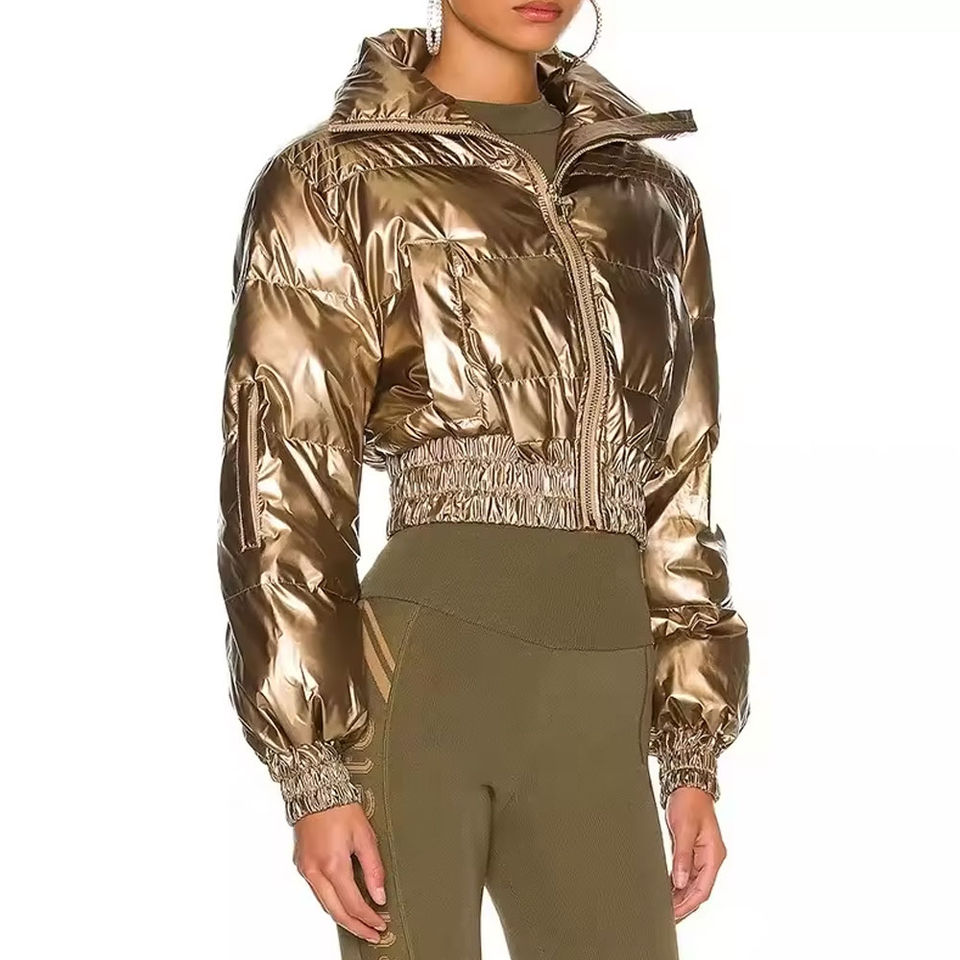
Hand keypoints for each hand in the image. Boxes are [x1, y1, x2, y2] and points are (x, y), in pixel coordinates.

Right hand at [293, 802, 387, 943]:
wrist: (316, 790)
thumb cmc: (339, 807)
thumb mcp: (365, 835)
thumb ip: (374, 868)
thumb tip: (379, 894)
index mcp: (333, 865)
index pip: (353, 904)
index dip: (368, 918)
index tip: (380, 924)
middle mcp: (316, 871)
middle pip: (336, 911)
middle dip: (356, 926)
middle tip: (371, 933)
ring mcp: (306, 869)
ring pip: (325, 904)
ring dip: (343, 917)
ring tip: (360, 923)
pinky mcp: (302, 864)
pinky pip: (317, 892)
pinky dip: (331, 902)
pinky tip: (342, 903)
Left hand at [665, 786, 726, 921]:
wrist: (687, 784)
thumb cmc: (689, 801)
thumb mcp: (683, 829)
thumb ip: (682, 856)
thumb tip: (681, 881)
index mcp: (713, 855)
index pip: (702, 889)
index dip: (688, 904)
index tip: (675, 913)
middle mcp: (710, 857)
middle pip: (698, 889)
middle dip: (684, 903)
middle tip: (668, 914)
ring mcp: (702, 854)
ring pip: (692, 882)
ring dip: (681, 895)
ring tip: (666, 905)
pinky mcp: (692, 849)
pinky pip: (687, 872)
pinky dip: (678, 882)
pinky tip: (668, 888)